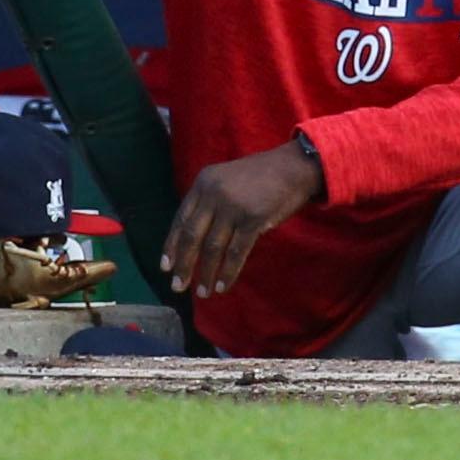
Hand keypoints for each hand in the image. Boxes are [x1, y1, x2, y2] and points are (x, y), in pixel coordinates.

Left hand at [159, 141, 323, 296]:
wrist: (294, 167)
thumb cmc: (261, 176)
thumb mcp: (226, 180)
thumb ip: (209, 202)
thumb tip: (194, 240)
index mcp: (203, 183)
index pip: (181, 219)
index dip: (172, 245)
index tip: (166, 267)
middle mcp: (213, 193)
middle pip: (192, 236)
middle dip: (184, 265)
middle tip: (178, 287)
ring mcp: (233, 206)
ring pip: (213, 248)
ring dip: (206, 273)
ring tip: (203, 292)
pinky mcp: (253, 219)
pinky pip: (236, 252)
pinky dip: (228, 272)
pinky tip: (223, 286)